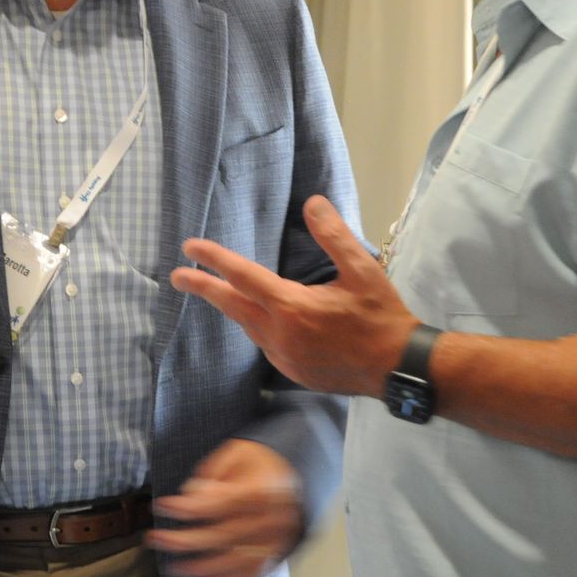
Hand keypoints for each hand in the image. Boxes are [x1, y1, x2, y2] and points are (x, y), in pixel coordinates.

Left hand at [145, 439, 302, 576]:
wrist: (301, 473)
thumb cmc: (263, 461)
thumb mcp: (238, 451)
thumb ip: (215, 472)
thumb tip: (193, 493)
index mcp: (263, 489)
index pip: (219, 503)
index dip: (187, 507)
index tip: (162, 505)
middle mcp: (272, 518)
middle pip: (223, 535)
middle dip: (184, 540)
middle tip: (155, 539)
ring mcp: (277, 539)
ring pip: (236, 559)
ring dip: (201, 566)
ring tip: (173, 567)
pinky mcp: (278, 552)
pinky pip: (252, 572)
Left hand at [171, 195, 415, 396]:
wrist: (399, 368)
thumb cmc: (381, 316)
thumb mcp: (362, 269)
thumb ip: (334, 235)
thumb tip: (313, 203)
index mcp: (292, 307)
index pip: (242, 276)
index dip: (213, 260)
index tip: (189, 248)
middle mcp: (280, 335)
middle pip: (231, 306)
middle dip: (202, 288)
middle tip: (177, 276)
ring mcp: (285, 358)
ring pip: (248, 327)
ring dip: (232, 307)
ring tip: (220, 292)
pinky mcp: (294, 373)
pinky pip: (265, 345)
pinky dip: (257, 327)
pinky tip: (262, 320)